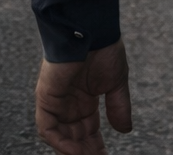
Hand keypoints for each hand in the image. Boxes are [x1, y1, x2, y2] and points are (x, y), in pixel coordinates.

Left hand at [35, 39, 131, 154]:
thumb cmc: (105, 50)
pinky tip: (75, 151)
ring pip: (60, 136)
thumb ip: (119, 107)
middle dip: (87, 151)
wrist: (93, 31)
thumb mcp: (117, 83)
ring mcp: (55, 102)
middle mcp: (68, 104)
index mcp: (84, 100)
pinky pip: (48, 128)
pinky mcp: (46, 98)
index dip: (96, 146)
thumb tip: (126, 130)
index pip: (88, 130)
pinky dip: (60, 142)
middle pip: (75, 136)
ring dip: (74, 150)